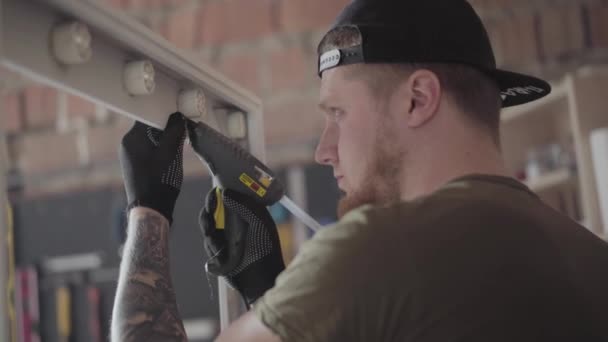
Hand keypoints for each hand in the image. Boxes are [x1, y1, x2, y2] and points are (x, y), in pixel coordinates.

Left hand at [119, 112, 185, 223]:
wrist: (151, 208)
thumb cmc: (159, 182)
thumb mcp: (170, 153)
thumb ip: (174, 132)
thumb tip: (178, 117)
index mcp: (132, 138)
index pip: (148, 115)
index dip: (164, 114)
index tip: (177, 115)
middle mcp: (127, 144)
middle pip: (148, 126)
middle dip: (166, 127)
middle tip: (181, 131)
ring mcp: (130, 154)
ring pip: (149, 137)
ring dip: (164, 139)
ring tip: (177, 147)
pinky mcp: (135, 163)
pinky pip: (148, 148)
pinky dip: (159, 148)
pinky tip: (169, 157)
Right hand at [200, 188, 284, 305]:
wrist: (260, 279)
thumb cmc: (265, 248)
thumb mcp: (259, 222)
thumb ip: (244, 204)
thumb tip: (225, 192)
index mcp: (245, 211)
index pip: (226, 196)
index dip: (215, 195)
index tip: (212, 198)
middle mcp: (233, 222)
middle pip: (211, 210)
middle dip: (207, 216)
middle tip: (210, 225)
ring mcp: (224, 237)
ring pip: (207, 228)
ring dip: (212, 237)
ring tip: (222, 248)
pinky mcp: (217, 251)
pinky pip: (208, 245)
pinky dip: (213, 250)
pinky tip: (223, 258)